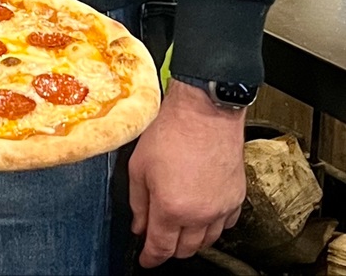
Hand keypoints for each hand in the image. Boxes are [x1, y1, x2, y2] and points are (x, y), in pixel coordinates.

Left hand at [128, 80, 245, 266]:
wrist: (204, 113)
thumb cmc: (169, 131)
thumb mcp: (139, 165)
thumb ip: (137, 201)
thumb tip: (138, 225)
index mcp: (171, 208)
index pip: (160, 247)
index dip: (150, 258)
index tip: (145, 261)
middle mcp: (200, 214)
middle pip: (185, 249)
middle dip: (170, 249)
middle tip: (158, 240)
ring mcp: (221, 209)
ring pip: (207, 241)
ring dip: (191, 240)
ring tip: (178, 228)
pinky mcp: (236, 199)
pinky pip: (225, 225)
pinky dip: (212, 226)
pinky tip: (202, 215)